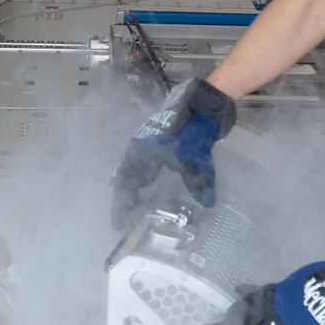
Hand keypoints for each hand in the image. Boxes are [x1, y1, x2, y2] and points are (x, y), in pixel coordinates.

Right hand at [111, 79, 235, 228]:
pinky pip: (146, 163)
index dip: (120, 204)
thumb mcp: (194, 159)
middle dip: (125, 199)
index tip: (118, 222)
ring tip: (134, 206)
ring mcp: (148, 142)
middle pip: (127, 178)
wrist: (201, 102)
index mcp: (140, 152)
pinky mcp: (159, 139)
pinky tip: (149, 185)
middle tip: (124, 219)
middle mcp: (139, 147)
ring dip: (134, 188)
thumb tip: (207, 203)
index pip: (124, 183)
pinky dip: (145, 177)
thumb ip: (197, 182)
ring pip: (135, 170)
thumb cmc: (192, 129)